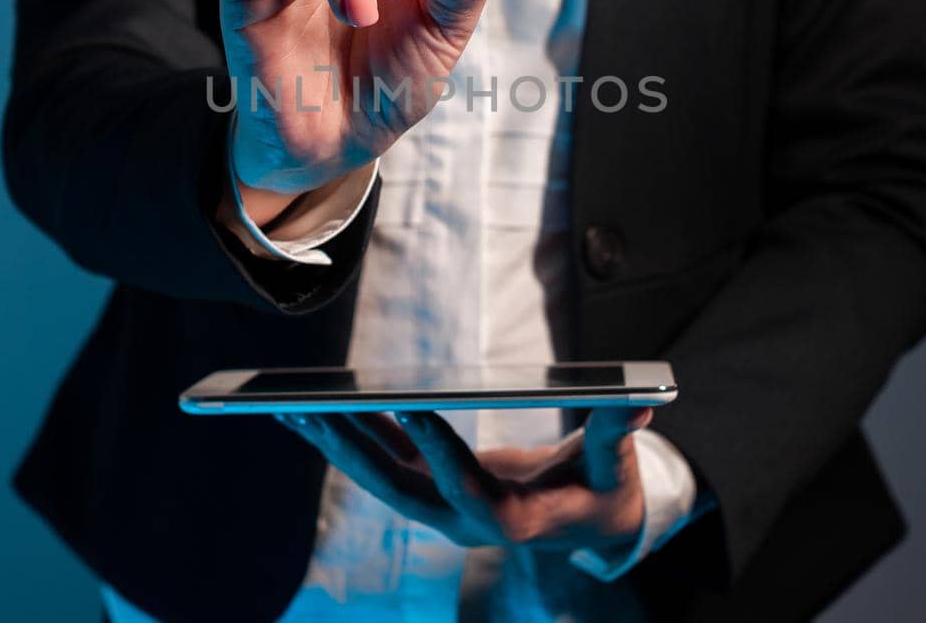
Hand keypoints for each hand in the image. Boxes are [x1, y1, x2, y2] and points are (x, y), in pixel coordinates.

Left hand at [275, 408, 652, 554]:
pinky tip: (307, 410)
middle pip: (400, 489)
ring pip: (377, 477)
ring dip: (333, 442)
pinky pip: (380, 462)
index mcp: (513, 520)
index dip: (442, 450)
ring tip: (287, 404)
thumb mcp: (616, 465)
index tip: (411, 404)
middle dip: (354, 450)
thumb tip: (638, 401)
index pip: (469, 489)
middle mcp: (465, 520)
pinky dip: (345, 436)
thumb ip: (617, 433)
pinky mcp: (429, 488)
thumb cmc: (605, 489)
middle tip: (313, 409)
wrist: (586, 525)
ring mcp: (441, 507)